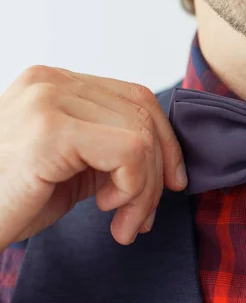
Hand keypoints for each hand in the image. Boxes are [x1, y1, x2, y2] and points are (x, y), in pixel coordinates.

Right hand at [0, 66, 186, 249]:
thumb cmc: (14, 198)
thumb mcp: (74, 166)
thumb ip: (113, 149)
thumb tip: (169, 160)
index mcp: (56, 84)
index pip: (137, 98)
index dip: (165, 141)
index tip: (172, 182)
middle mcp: (51, 81)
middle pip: (144, 115)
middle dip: (159, 172)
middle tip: (144, 216)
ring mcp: (48, 100)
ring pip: (142, 137)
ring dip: (146, 190)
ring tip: (124, 222)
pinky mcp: (51, 130)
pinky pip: (130, 152)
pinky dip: (134, 189)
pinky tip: (107, 211)